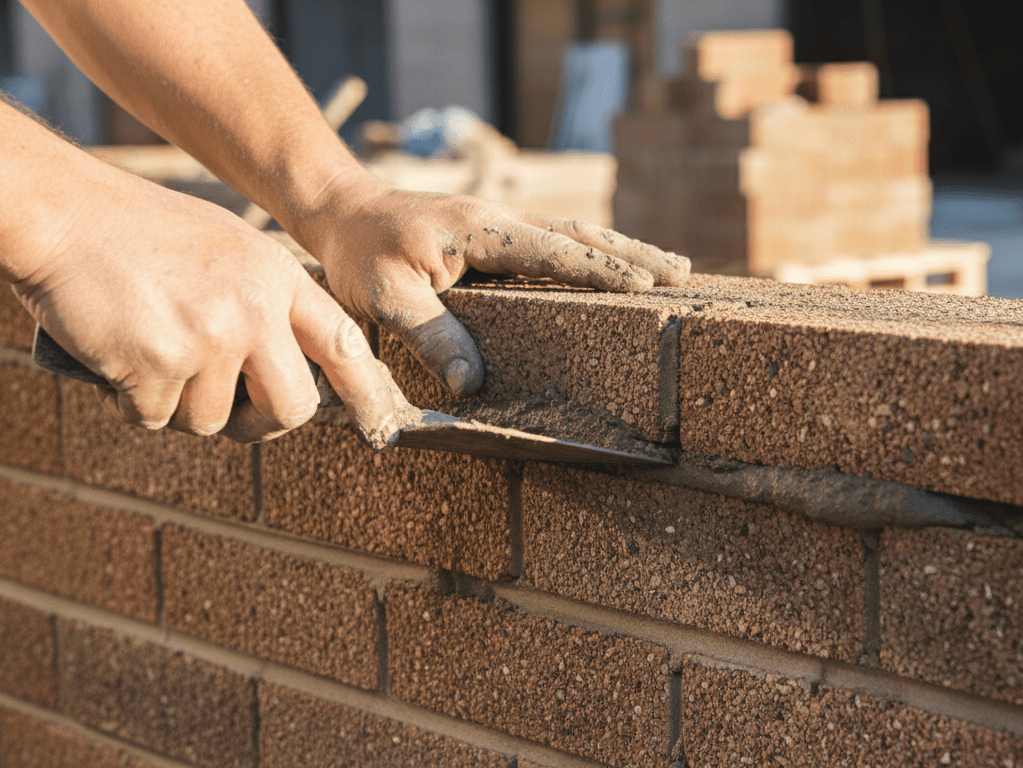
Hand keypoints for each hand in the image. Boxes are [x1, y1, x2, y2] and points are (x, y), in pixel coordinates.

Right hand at [15, 170, 400, 442]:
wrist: (58, 214)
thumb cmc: (135, 233)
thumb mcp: (225, 247)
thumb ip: (262, 300)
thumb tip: (291, 365)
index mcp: (276, 277)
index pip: (343, 343)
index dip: (366, 390)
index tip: (380, 425)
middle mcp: (253, 309)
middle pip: (293, 407)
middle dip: (263, 422)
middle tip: (234, 411)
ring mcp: (207, 339)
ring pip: (211, 420)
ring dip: (178, 402)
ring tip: (149, 344)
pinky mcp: (156, 366)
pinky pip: (155, 418)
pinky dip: (132, 399)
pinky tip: (116, 350)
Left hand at [292, 169, 690, 395]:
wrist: (340, 210)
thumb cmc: (357, 255)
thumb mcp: (383, 297)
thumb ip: (431, 335)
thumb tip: (474, 384)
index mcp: (480, 231)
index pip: (555, 251)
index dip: (600, 270)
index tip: (644, 288)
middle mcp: (499, 220)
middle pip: (581, 235)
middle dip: (634, 255)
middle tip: (682, 275)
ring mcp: (500, 222)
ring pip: (574, 234)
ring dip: (622, 250)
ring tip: (668, 268)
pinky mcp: (495, 232)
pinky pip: (555, 241)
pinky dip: (592, 252)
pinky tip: (610, 267)